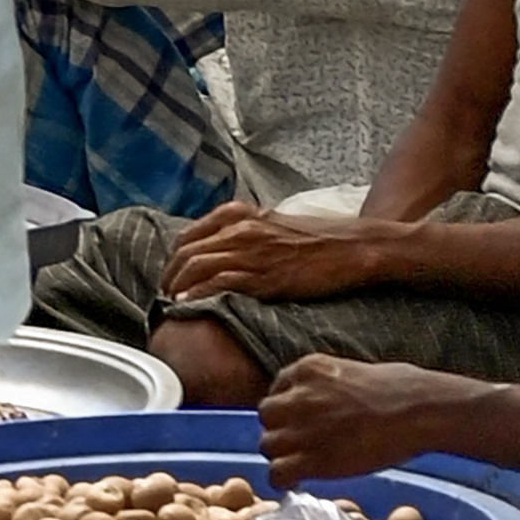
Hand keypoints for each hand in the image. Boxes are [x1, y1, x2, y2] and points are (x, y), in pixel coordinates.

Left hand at [166, 201, 386, 303]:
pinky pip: (219, 282)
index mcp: (239, 214)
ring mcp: (250, 251)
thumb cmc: (319, 240)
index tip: (170, 275)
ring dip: (177, 286)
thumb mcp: (274, 226)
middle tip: (165, 294)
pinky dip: (198, 293)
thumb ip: (247, 233)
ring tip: (172, 303)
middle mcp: (239, 228)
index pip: (188, 235)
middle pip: (186, 252)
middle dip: (169, 275)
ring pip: (196, 266)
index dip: (174, 258)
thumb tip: (225, 251)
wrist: (354, 247)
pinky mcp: (264, 275)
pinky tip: (189, 304)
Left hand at [258, 352, 473, 485]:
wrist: (420, 411)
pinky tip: (296, 481)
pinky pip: (278, 473)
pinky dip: (283, 480)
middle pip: (266, 416)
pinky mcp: (314, 458)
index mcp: (307, 369)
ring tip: (302, 463)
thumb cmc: (401, 390)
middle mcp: (297, 395)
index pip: (277, 391)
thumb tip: (322, 403)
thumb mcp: (352, 373)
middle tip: (301, 444)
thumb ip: (326, 386)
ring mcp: (303, 426)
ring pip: (268, 445)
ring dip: (281, 455)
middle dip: (281, 430)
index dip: (289, 410)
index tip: (302, 422)